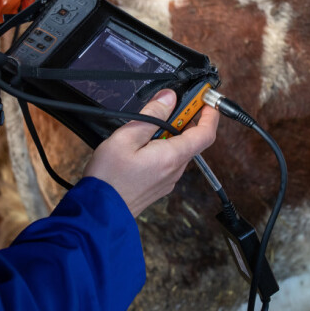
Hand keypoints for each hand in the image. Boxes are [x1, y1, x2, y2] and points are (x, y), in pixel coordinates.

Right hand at [83, 89, 219, 216]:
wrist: (99, 213)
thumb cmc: (109, 178)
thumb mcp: (126, 137)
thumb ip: (152, 115)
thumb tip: (169, 98)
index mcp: (172, 156)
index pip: (205, 133)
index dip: (210, 114)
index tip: (205, 100)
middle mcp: (175, 170)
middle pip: (192, 140)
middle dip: (184, 119)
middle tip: (168, 105)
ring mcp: (168, 180)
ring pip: (179, 150)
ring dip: (171, 134)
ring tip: (147, 126)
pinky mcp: (159, 185)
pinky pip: (169, 161)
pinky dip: (163, 147)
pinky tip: (142, 145)